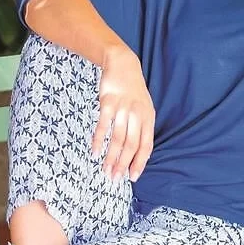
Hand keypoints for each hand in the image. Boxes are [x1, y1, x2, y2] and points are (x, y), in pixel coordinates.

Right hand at [93, 46, 154, 181]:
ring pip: (118, 139)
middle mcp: (138, 115)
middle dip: (123, 164)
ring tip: (105, 170)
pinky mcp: (108, 104)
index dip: (139, 162)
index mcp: (148, 118)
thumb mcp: (144, 108)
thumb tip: (140, 152)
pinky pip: (103, 126)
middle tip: (115, 179)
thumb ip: (142, 127)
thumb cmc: (133, 91)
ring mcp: (123, 109)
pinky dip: (98, 141)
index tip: (132, 177)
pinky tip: (94, 152)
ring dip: (111, 157)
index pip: (146, 145)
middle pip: (131, 145)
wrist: (123, 65)